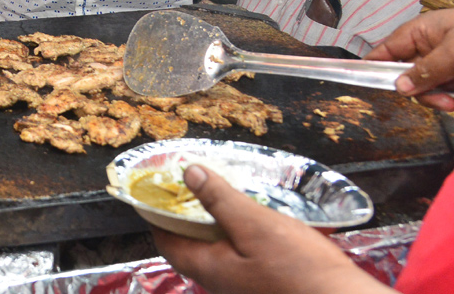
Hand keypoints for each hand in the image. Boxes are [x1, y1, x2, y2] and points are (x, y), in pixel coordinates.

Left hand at [152, 165, 384, 293]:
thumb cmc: (300, 270)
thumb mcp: (255, 225)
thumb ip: (220, 200)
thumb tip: (189, 174)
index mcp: (209, 269)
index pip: (167, 242)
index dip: (157, 215)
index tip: (156, 191)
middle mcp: (221, 284)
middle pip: (192, 246)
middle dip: (188, 216)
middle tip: (192, 186)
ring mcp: (244, 289)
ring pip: (219, 252)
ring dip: (218, 225)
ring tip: (226, 196)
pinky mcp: (267, 288)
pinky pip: (243, 259)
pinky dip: (242, 237)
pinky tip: (259, 222)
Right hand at [366, 9, 453, 110]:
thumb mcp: (452, 50)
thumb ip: (426, 70)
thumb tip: (400, 88)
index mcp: (419, 32)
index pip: (387, 50)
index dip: (373, 65)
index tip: (359, 81)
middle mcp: (427, 48)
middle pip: (406, 74)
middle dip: (418, 90)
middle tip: (436, 100)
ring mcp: (442, 63)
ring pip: (425, 86)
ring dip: (435, 98)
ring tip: (450, 102)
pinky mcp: (453, 76)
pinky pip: (441, 90)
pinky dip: (446, 98)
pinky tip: (453, 100)